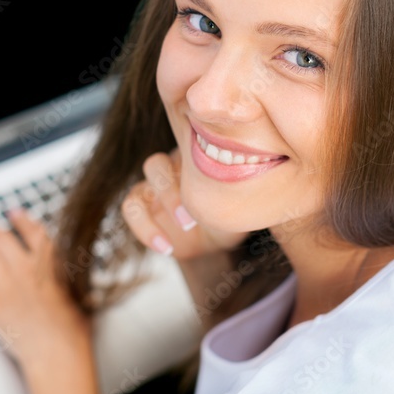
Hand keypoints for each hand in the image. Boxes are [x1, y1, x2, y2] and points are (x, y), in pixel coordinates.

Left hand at [0, 207, 89, 370]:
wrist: (60, 350)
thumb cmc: (74, 328)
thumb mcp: (81, 291)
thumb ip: (68, 275)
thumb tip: (67, 271)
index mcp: (49, 263)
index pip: (33, 233)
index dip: (21, 220)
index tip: (13, 212)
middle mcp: (25, 269)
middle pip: (1, 239)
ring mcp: (7, 287)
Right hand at [121, 148, 248, 261]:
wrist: (222, 235)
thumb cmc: (236, 208)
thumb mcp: (246, 196)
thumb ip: (246, 184)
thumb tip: (262, 174)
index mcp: (193, 156)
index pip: (177, 145)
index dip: (186, 161)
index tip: (206, 188)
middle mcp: (171, 168)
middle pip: (154, 166)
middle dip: (169, 193)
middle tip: (190, 220)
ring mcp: (154, 188)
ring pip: (137, 190)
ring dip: (153, 215)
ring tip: (181, 232)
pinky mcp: (145, 209)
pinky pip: (131, 211)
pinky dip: (145, 230)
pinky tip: (167, 248)